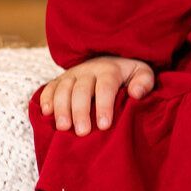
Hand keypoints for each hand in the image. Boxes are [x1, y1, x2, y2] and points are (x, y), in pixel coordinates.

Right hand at [38, 55, 154, 134]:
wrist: (109, 57)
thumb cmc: (128, 74)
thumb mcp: (142, 73)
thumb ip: (144, 82)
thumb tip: (136, 94)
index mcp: (109, 70)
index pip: (106, 86)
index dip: (104, 105)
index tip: (104, 125)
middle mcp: (88, 70)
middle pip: (81, 89)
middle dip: (80, 111)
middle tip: (82, 132)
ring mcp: (72, 74)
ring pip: (63, 88)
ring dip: (61, 108)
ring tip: (63, 127)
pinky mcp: (60, 80)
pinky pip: (50, 87)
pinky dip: (46, 99)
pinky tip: (46, 113)